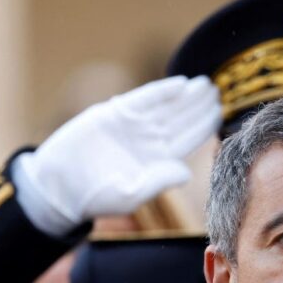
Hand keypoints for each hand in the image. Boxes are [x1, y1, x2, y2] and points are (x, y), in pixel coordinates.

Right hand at [13, 75, 220, 236]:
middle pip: (182, 119)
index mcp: (158, 160)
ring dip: (187, 96)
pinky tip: (180, 85)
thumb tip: (186, 172)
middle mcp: (149, 140)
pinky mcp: (114, 114)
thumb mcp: (129, 195)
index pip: (189, 140)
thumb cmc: (95, 197)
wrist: (59, 185)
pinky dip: (161, 92)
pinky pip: (143, 99)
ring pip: (167, 107)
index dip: (205, 126)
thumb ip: (158, 182)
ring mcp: (133, 126)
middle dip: (200, 106)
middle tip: (220, 91)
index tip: (222, 113)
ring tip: (206, 84)